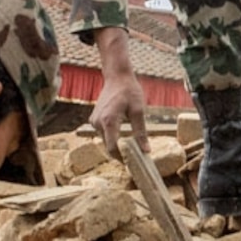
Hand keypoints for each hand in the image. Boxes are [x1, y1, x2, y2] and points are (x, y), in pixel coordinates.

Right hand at [91, 29, 147, 156]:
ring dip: (117, 144)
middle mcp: (98, 122)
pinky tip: (123, 135)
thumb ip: (141, 132)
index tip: (133, 163)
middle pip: (108, 146)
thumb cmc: (129, 91)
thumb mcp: (139, 111)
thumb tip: (146, 151)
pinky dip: (113, 136)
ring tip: (131, 147)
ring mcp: (94, 121)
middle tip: (135, 158)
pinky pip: (104, 133)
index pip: (112, 147)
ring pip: (106, 140)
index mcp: (109, 121)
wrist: (117, 77)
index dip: (122, 158)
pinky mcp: (94, 119)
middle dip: (121, 152)